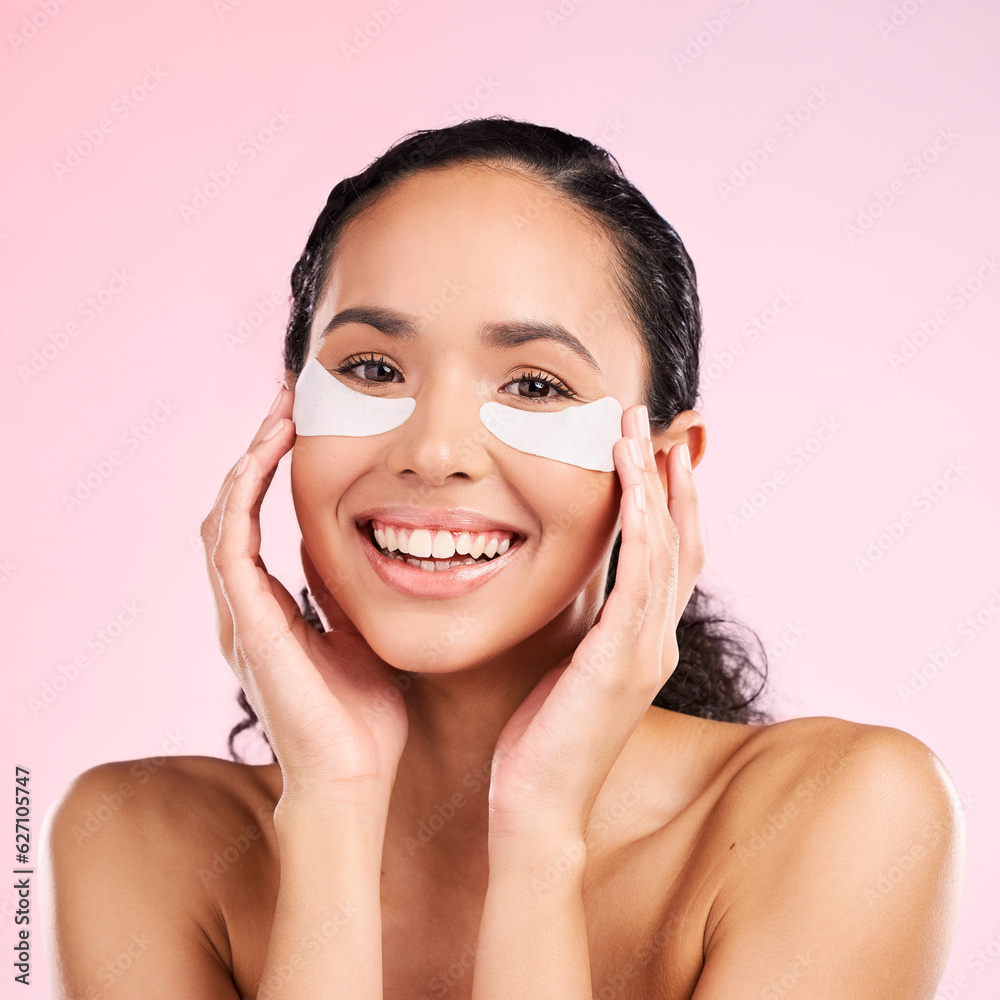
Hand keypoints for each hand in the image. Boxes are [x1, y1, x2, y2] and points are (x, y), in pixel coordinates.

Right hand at [200, 386, 408, 803]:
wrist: (355, 780)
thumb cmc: (363, 718)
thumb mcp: (355, 633)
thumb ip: (336, 592)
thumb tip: (340, 544)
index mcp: (266, 609)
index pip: (253, 519)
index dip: (268, 467)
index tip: (297, 418)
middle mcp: (243, 608)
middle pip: (230, 508)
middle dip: (255, 449)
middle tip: (284, 396)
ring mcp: (239, 618)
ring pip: (222, 519)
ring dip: (247, 463)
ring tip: (277, 415)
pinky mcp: (248, 627)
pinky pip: (231, 549)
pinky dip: (242, 500)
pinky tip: (263, 460)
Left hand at [487, 403, 703, 841]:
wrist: (535, 812)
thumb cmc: (539, 744)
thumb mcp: (567, 671)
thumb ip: (583, 630)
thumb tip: (573, 592)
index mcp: (642, 642)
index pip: (670, 557)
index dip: (669, 500)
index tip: (654, 449)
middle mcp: (656, 640)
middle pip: (681, 541)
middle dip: (669, 476)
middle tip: (651, 420)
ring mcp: (645, 651)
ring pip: (666, 548)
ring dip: (654, 484)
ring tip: (638, 430)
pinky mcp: (621, 660)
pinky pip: (640, 576)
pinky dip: (640, 523)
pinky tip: (631, 482)